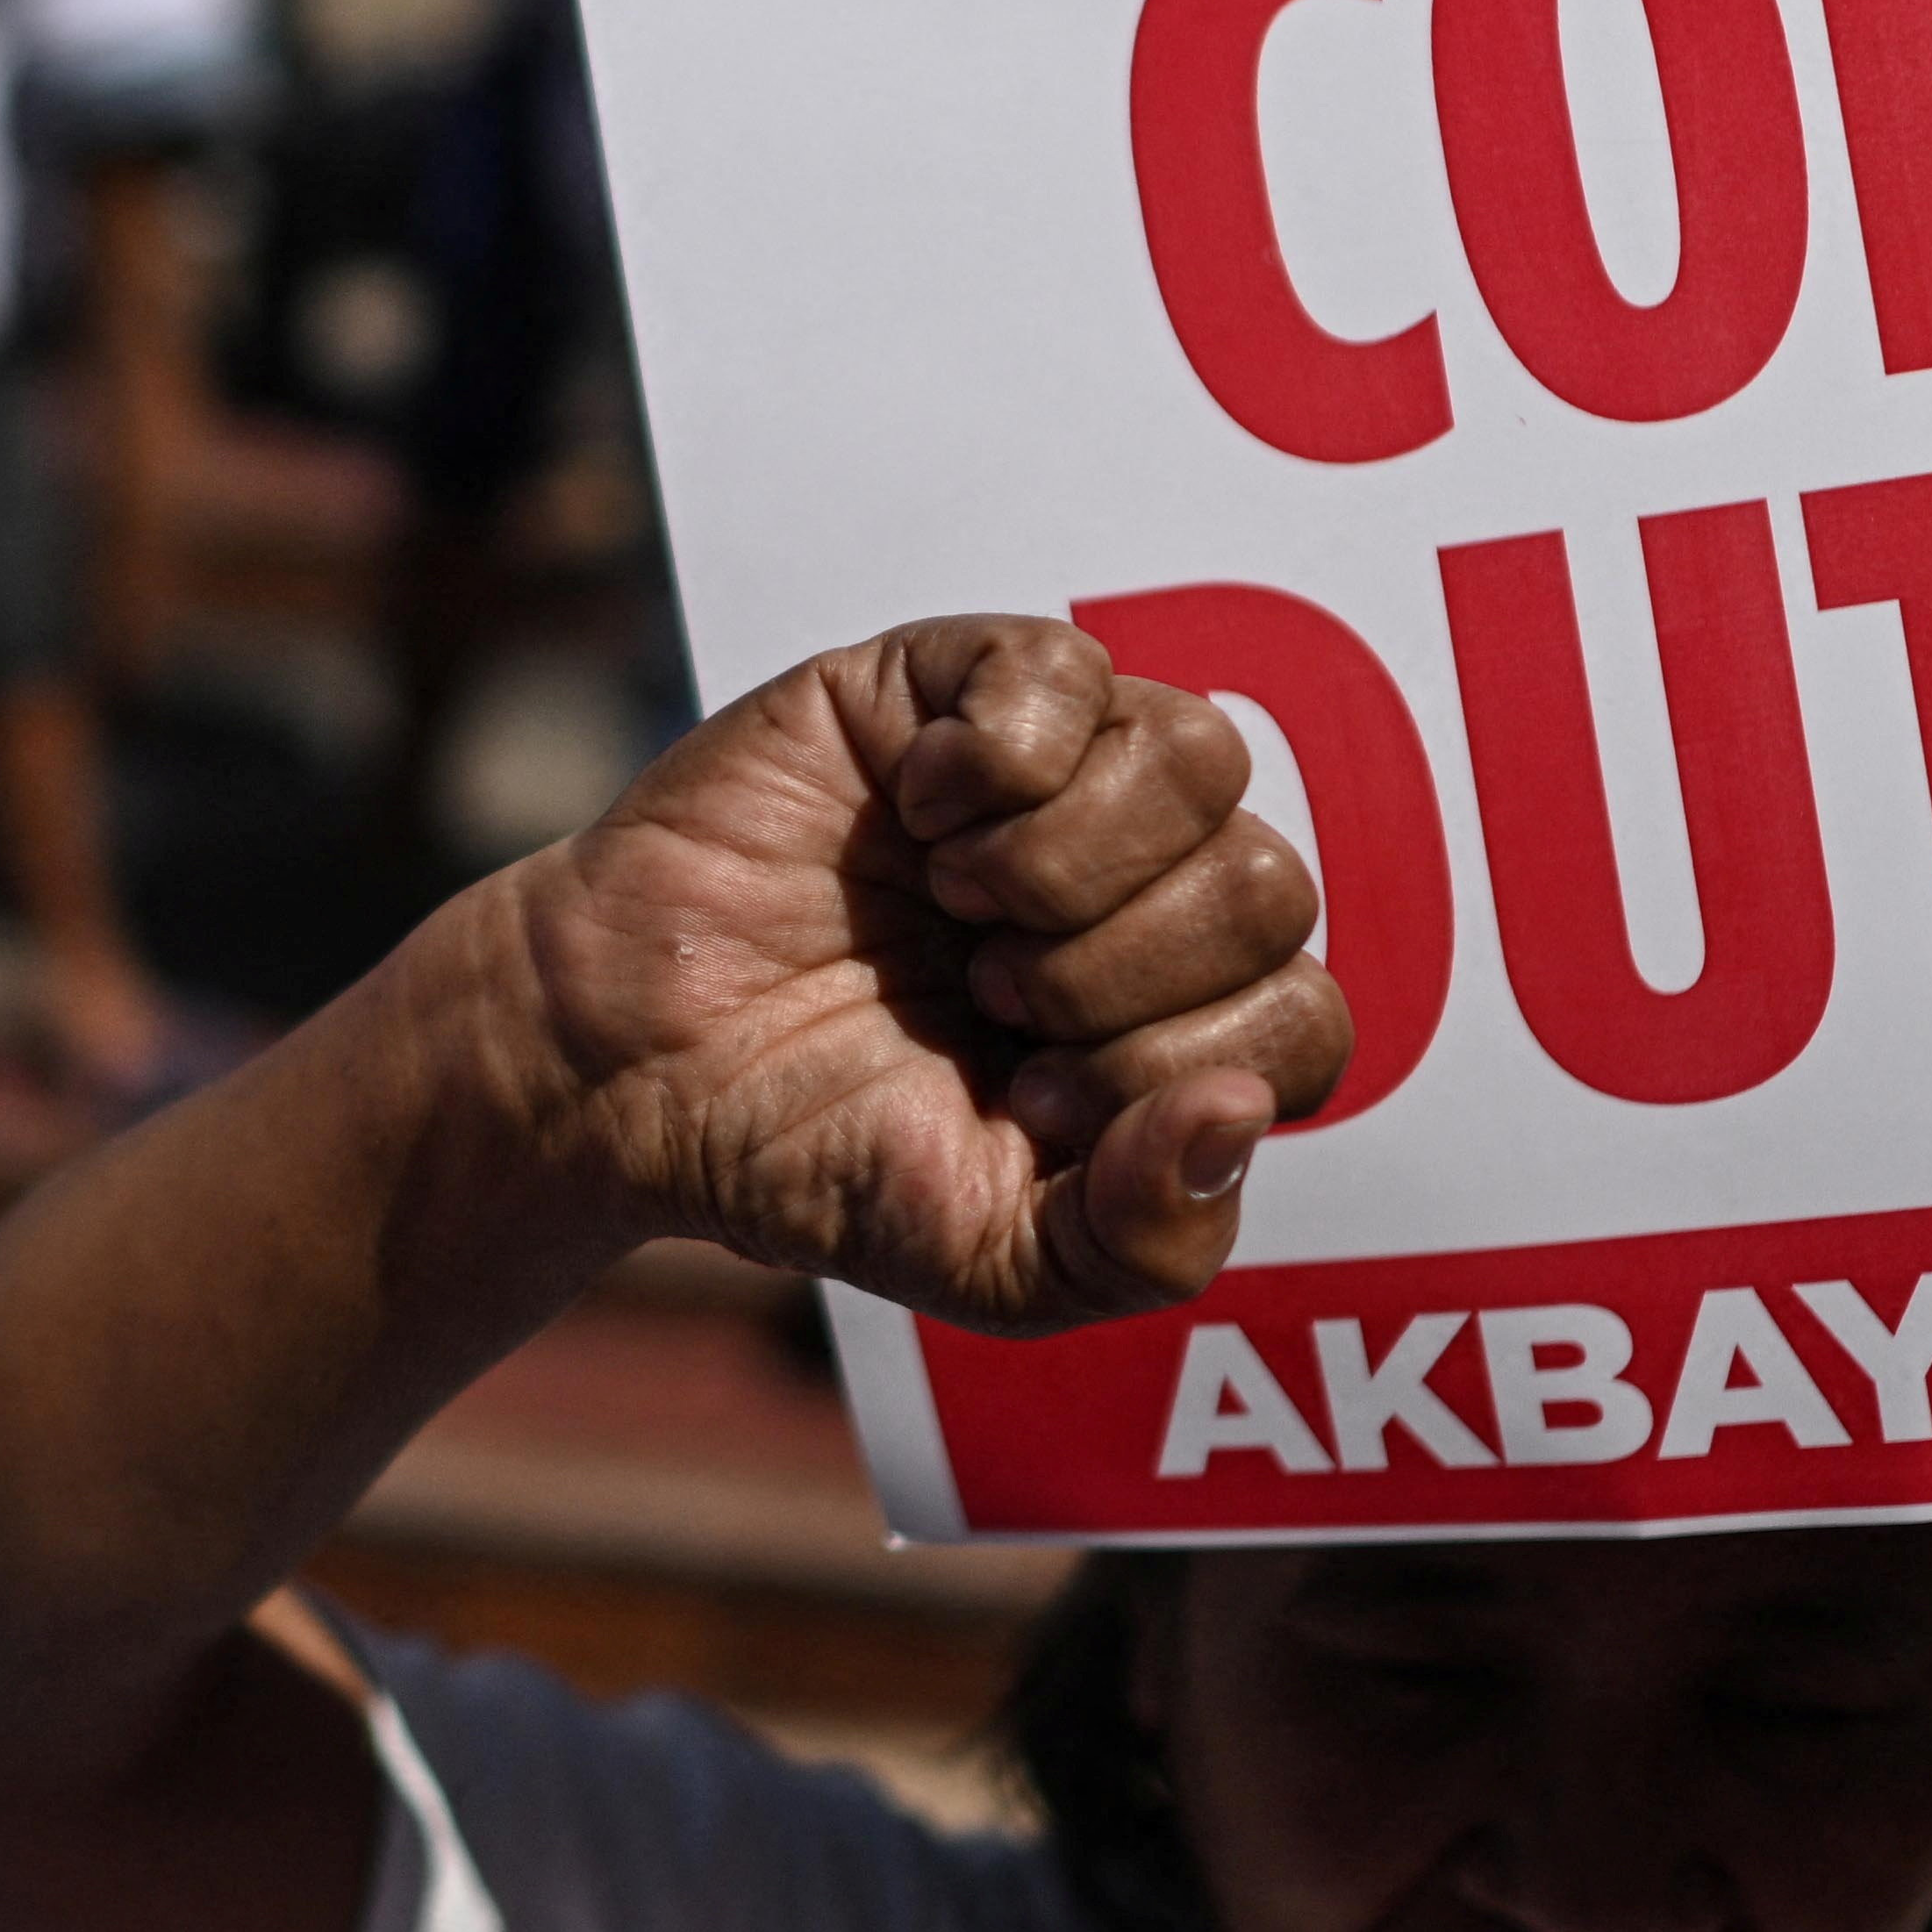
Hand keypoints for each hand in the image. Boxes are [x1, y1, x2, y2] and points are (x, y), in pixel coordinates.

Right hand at [478, 616, 1338, 1330]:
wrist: (627, 1062)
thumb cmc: (809, 1152)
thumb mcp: (993, 1261)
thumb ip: (1142, 1241)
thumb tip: (1238, 1112)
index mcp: (1181, 1022)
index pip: (1304, 1022)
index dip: (1176, 1068)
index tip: (1035, 1100)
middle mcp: (1150, 886)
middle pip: (1270, 885)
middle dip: (1112, 975)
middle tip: (984, 998)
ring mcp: (1067, 771)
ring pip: (1201, 757)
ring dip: (1063, 864)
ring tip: (957, 906)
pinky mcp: (962, 682)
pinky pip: (1071, 669)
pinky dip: (993, 759)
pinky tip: (913, 812)